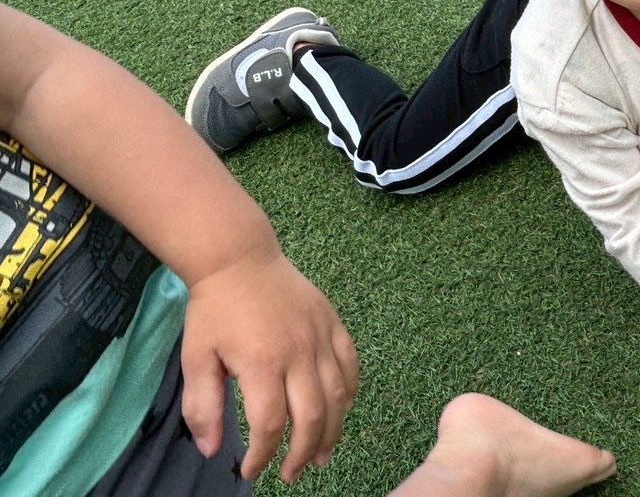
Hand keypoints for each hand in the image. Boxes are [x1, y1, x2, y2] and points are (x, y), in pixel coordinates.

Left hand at [180, 249, 358, 482]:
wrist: (240, 259)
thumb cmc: (214, 311)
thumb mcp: (196, 359)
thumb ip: (202, 407)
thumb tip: (213, 451)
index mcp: (262, 363)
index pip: (270, 424)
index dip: (263, 455)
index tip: (251, 471)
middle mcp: (298, 352)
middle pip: (312, 415)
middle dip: (303, 452)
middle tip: (291, 473)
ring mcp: (321, 337)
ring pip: (338, 395)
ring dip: (333, 430)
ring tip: (322, 455)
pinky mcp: (333, 324)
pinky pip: (350, 365)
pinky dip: (349, 394)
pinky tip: (341, 411)